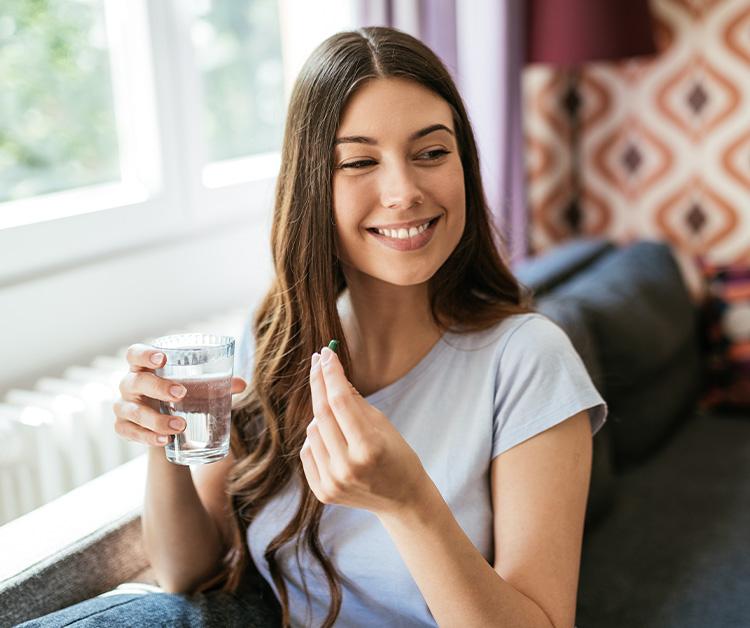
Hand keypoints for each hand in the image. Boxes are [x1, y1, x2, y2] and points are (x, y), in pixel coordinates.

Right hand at [113, 343, 246, 447]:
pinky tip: (164, 441)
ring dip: (156, 419)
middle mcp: (130, 384)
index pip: (135, 354)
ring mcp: (123, 406)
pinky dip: (147, 437)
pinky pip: (129, 432)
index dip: (145, 354)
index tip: (163, 358)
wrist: (168, 425)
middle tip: (181, 394)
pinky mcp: (123, 427)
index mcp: (145, 367)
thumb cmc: (182, 396)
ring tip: (179, 426)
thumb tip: (242, 384)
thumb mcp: (198, 388)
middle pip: (135, 382)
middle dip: (157, 388)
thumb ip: (217, 384)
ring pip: (131, 411)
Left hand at [300, 345, 427, 516]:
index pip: (340, 401)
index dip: (332, 374)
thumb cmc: (397, 455)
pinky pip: (307, 451)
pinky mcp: (322, 492)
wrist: (402, 500)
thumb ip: (355, 401)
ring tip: (340, 419)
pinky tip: (332, 438)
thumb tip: (332, 373)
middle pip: (321, 414)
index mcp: (368, 449)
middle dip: (319, 382)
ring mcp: (332, 483)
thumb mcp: (383, 424)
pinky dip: (317, 438)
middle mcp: (347, 468)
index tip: (327, 353)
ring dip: (321, 415)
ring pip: (312, 431)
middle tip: (319, 361)